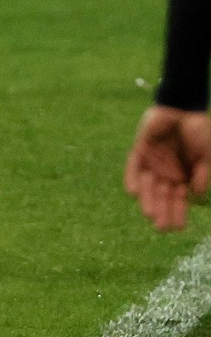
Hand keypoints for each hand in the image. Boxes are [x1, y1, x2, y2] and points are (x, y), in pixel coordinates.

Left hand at [124, 105, 210, 230]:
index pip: (179, 200)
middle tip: (161, 228)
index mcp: (183, 177)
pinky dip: (133, 179)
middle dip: (163, 212)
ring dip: (148, 200)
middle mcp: (166, 173)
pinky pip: (133, 167)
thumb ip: (201, 175)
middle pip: (162, 197)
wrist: (184, 109)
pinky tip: (134, 192)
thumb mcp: (206, 157)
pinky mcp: (140, 151)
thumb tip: (194, 195)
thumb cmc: (198, 133)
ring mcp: (153, 163)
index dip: (179, 213)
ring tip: (149, 214)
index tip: (179, 228)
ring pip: (148, 186)